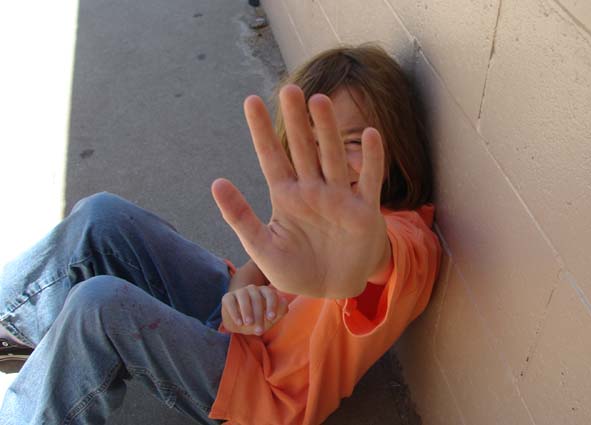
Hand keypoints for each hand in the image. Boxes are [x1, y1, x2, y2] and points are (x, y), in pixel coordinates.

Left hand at [212, 84, 387, 297]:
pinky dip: (371, 159)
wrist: (333, 289)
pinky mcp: (365, 211)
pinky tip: (370, 135)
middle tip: (290, 88)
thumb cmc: (295, 269)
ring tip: (319, 102)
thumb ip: (240, 217)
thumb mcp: (262, 248)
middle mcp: (312, 190)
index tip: (250, 101)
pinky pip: (370, 181)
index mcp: (286, 197)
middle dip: (296, 121)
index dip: (262, 130)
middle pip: (303, 149)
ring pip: (333, 158)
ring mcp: (340, 198)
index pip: (271, 157)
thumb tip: (216, 182)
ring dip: (329, 131)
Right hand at [220, 285, 289, 334]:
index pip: (270, 294)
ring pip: (244, 296)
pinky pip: (231, 302)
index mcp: (265, 291)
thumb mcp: (270, 318)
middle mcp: (253, 289)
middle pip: (257, 298)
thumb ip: (280, 311)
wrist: (240, 323)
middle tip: (260, 330)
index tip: (271, 317)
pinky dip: (235, 312)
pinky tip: (239, 323)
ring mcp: (240, 292)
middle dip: (259, 314)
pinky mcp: (228, 297)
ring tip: (249, 323)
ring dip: (247, 311)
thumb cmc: (259, 319)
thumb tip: (285, 302)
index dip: (271, 305)